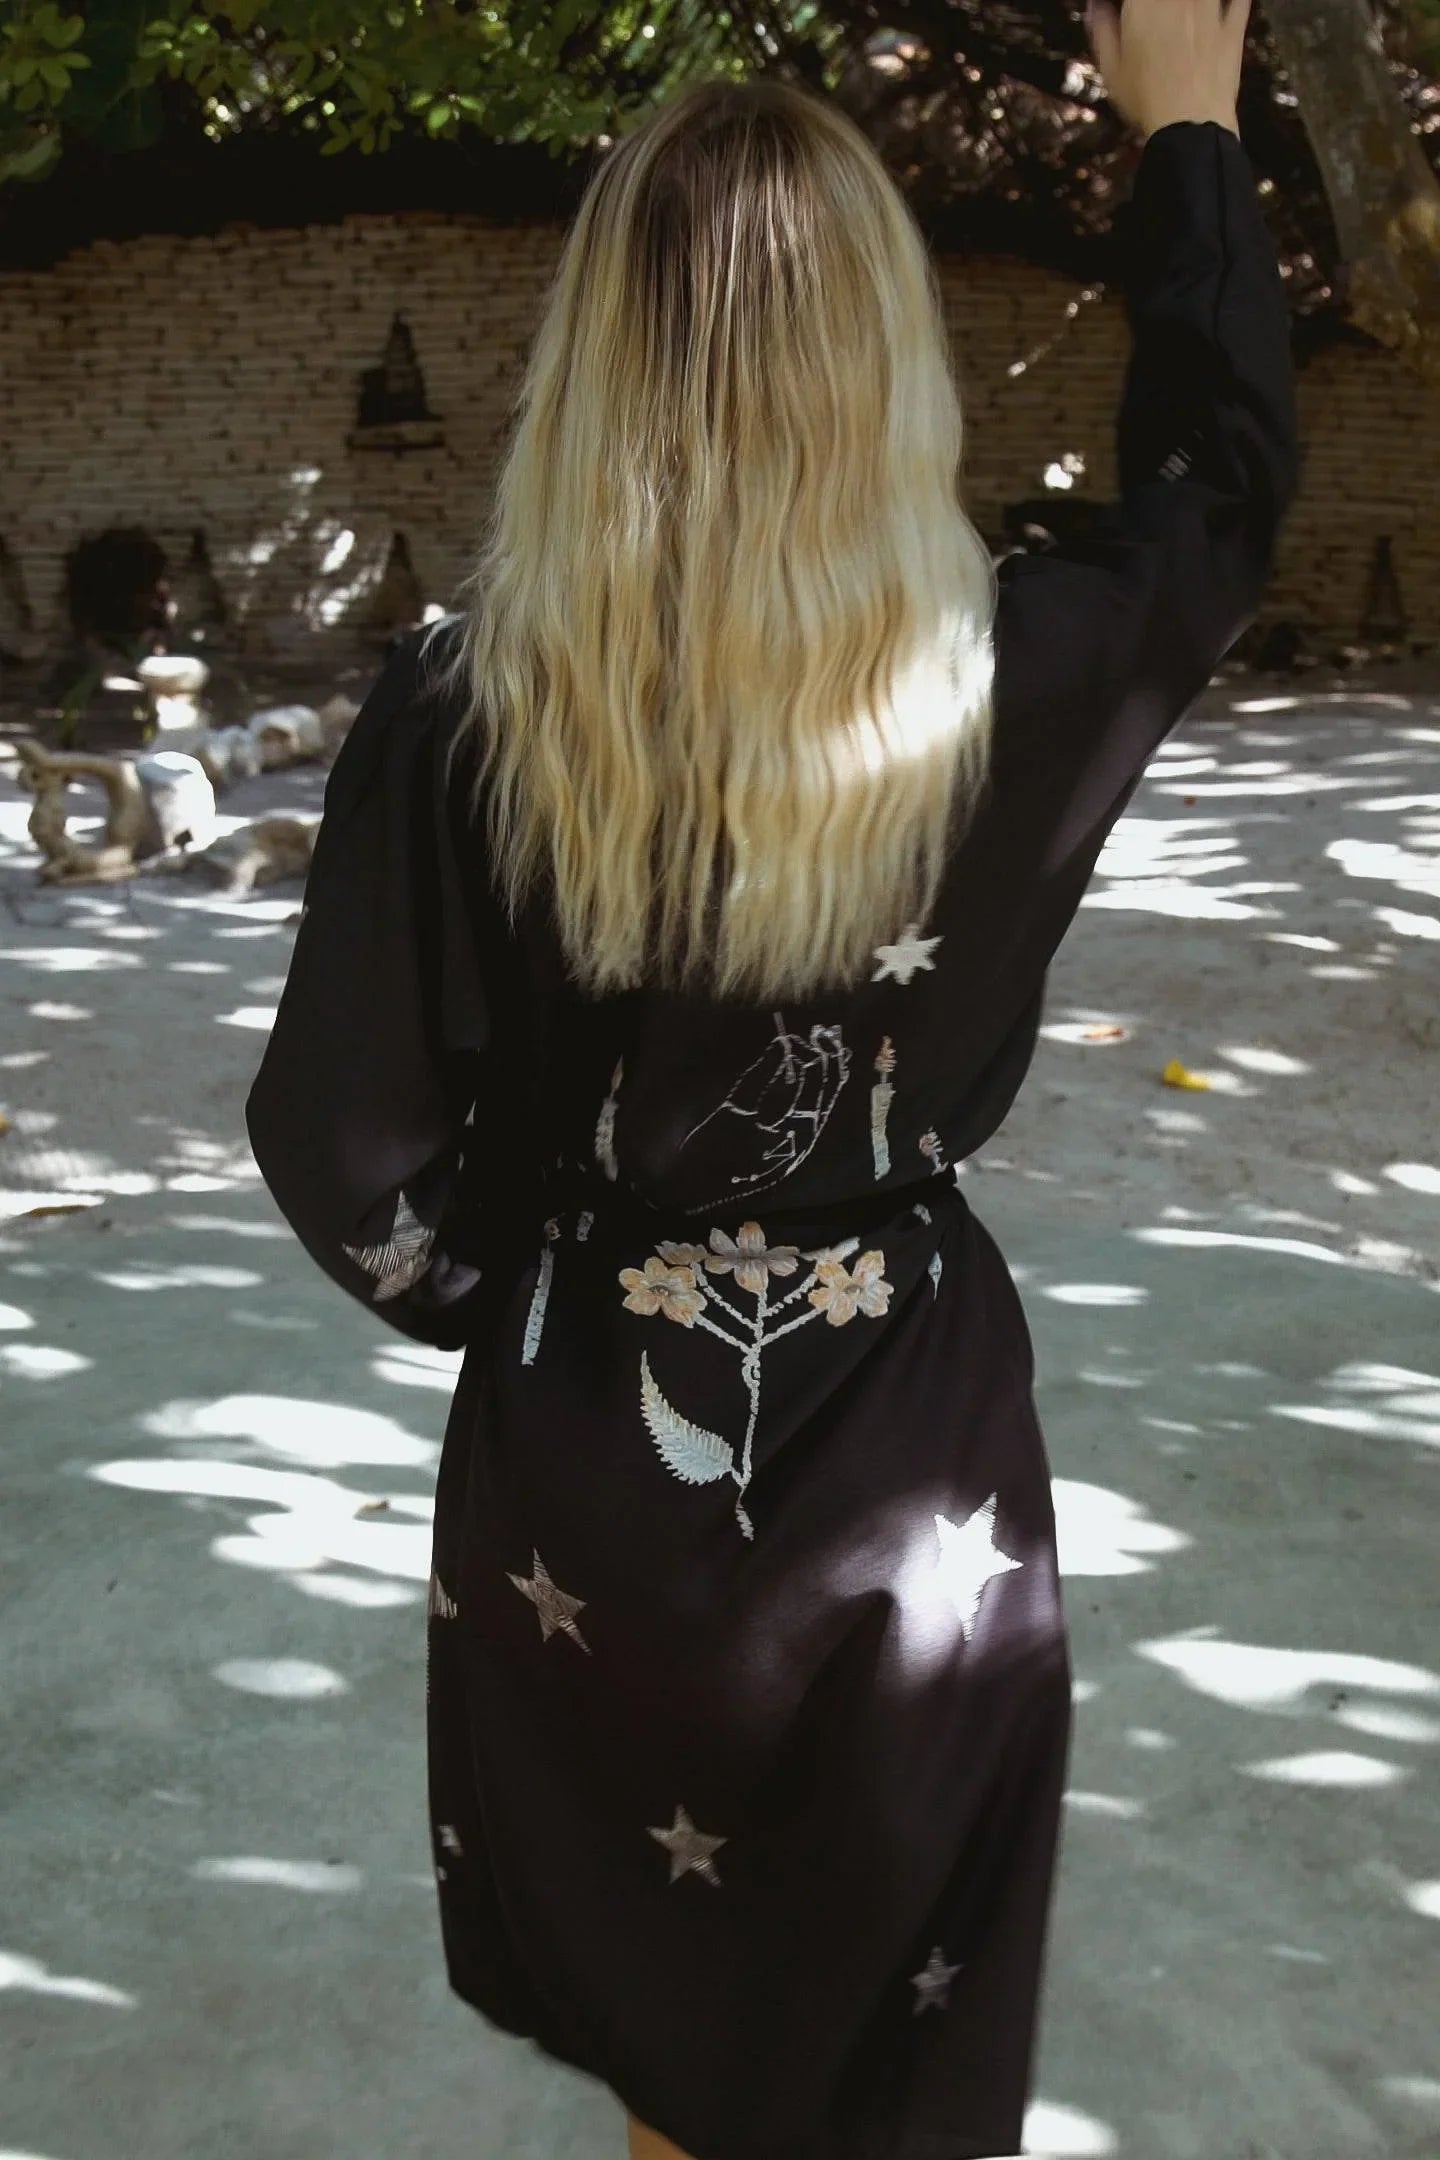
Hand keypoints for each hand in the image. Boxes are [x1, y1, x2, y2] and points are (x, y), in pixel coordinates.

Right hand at [1086, 0, 1250, 140]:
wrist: (1189, 125)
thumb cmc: (1144, 100)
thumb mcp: (1110, 70)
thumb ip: (1102, 29)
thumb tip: (1096, 6)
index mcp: (1144, 3)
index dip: (1136, 3)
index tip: (1132, 10)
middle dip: (1161, 3)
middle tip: (1157, 12)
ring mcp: (1210, 9)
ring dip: (1194, 2)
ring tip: (1185, 11)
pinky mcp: (1232, 29)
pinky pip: (1240, 2)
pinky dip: (1236, 1)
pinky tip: (1229, 3)